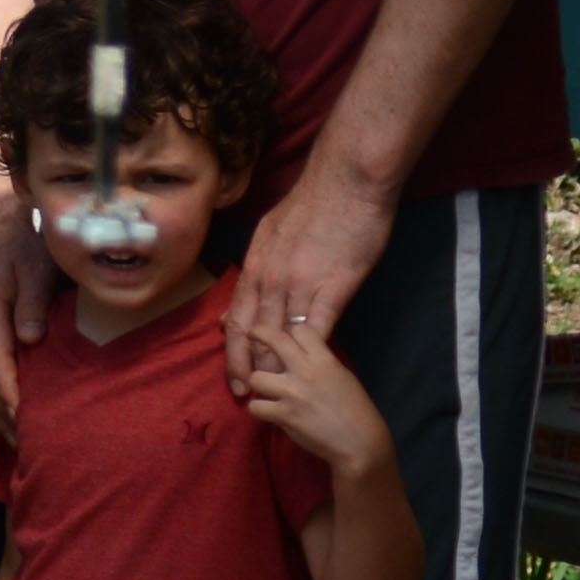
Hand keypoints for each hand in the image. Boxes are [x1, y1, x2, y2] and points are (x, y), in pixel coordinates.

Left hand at [229, 168, 396, 387]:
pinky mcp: (333, 287)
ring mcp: (300, 284)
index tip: (233, 376)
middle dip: (247, 367)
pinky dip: (310, 352)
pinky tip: (310, 372)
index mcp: (255, 266)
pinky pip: (318, 327)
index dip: (232, 351)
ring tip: (275, 392)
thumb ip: (258, 264)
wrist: (346, 184)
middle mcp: (271, 279)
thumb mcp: (269, 233)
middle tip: (245, 395)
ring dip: (277, 367)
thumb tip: (246, 287)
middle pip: (253, 334)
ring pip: (282, 336)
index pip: (237, 318)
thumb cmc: (311, 206)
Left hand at [232, 317, 398, 480]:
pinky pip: (255, 406)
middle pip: (273, 339)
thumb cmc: (355, 410)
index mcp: (325, 360)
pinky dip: (260, 410)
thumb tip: (299, 352)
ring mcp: (292, 392)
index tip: (283, 337)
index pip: (299, 329)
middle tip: (251, 335)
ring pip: (255, 376)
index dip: (289, 332)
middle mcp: (306, 371)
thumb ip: (320, 362)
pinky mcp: (283, 415)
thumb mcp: (342, 376)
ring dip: (258, 384)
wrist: (360, 442)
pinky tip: (268, 412)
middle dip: (258, 333)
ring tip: (266, 391)